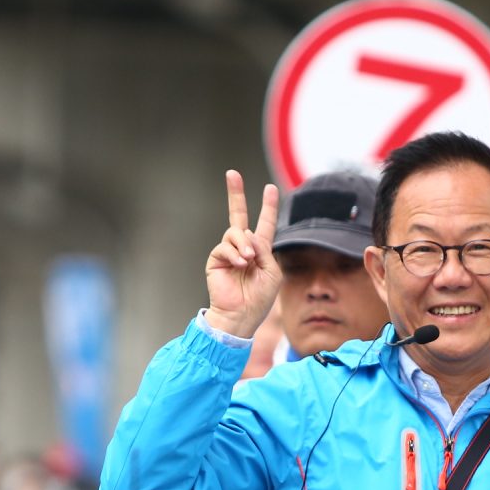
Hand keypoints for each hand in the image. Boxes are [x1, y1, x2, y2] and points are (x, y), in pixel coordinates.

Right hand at [205, 170, 281, 338]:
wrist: (241, 316)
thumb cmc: (260, 298)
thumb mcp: (272, 273)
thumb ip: (264, 251)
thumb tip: (248, 234)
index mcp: (260, 250)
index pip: (264, 223)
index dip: (268, 206)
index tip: (270, 188)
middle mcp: (243, 247)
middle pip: (238, 215)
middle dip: (235, 193)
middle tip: (232, 173)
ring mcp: (229, 252)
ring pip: (235, 232)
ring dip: (243, 244)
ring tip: (248, 260)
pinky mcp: (216, 259)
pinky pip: (224, 246)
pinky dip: (234, 253)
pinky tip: (240, 264)